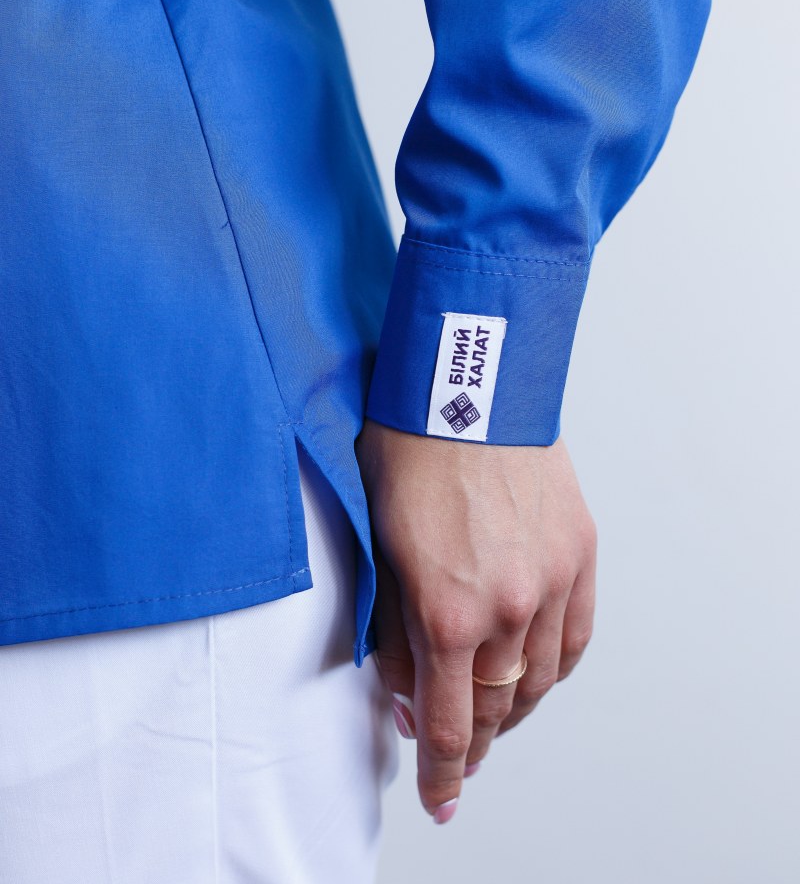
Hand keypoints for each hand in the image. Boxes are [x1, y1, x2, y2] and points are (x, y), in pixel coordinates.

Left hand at [355, 418, 596, 823]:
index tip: (442, 798)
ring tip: (497, 716)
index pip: (449, 725)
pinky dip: (553, 668)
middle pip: (497, 709)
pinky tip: (537, 674)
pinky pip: (576, 638)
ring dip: (515, 709)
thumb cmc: (408, 457)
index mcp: (444, 612)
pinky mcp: (579, 554)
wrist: (466, 390)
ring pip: (540, 681)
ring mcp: (551, 582)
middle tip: (462, 753)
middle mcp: (506, 609)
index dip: (444, 773)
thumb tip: (409, 692)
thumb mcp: (378, 550)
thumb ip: (393, 633)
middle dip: (475, 741)